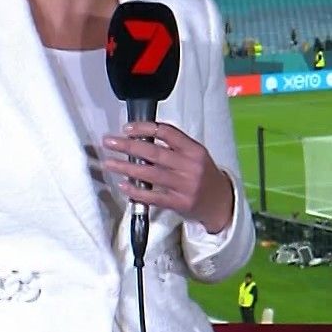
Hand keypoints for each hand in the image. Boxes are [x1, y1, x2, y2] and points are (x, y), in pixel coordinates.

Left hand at [101, 121, 235, 232]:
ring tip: (110, 163)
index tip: (127, 128)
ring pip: (150, 173)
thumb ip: (174, 147)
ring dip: (126, 167)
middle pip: (154, 152)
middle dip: (128, 146)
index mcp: (194, 150)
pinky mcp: (180, 203)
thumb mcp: (196, 155)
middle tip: (109, 142)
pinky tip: (124, 185)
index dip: (144, 128)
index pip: (167, 132)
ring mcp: (185, 185)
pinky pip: (153, 196)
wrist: (221, 202)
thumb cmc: (204, 176)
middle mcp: (190, 166)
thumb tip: (140, 139)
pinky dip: (136, 191)